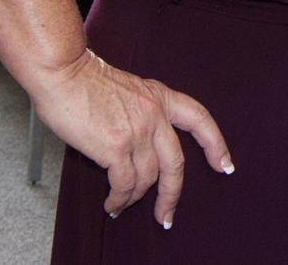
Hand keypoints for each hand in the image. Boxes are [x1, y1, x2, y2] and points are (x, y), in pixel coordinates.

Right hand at [32, 48, 233, 228]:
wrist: (63, 72)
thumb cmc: (85, 81)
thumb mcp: (129, 89)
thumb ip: (141, 114)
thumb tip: (137, 150)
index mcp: (160, 96)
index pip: (199, 119)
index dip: (215, 144)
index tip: (225, 165)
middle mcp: (155, 114)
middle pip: (176, 163)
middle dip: (172, 194)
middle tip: (166, 215)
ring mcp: (138, 130)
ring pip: (148, 178)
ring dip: (134, 198)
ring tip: (121, 205)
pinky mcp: (116, 146)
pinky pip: (124, 184)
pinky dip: (119, 199)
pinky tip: (112, 203)